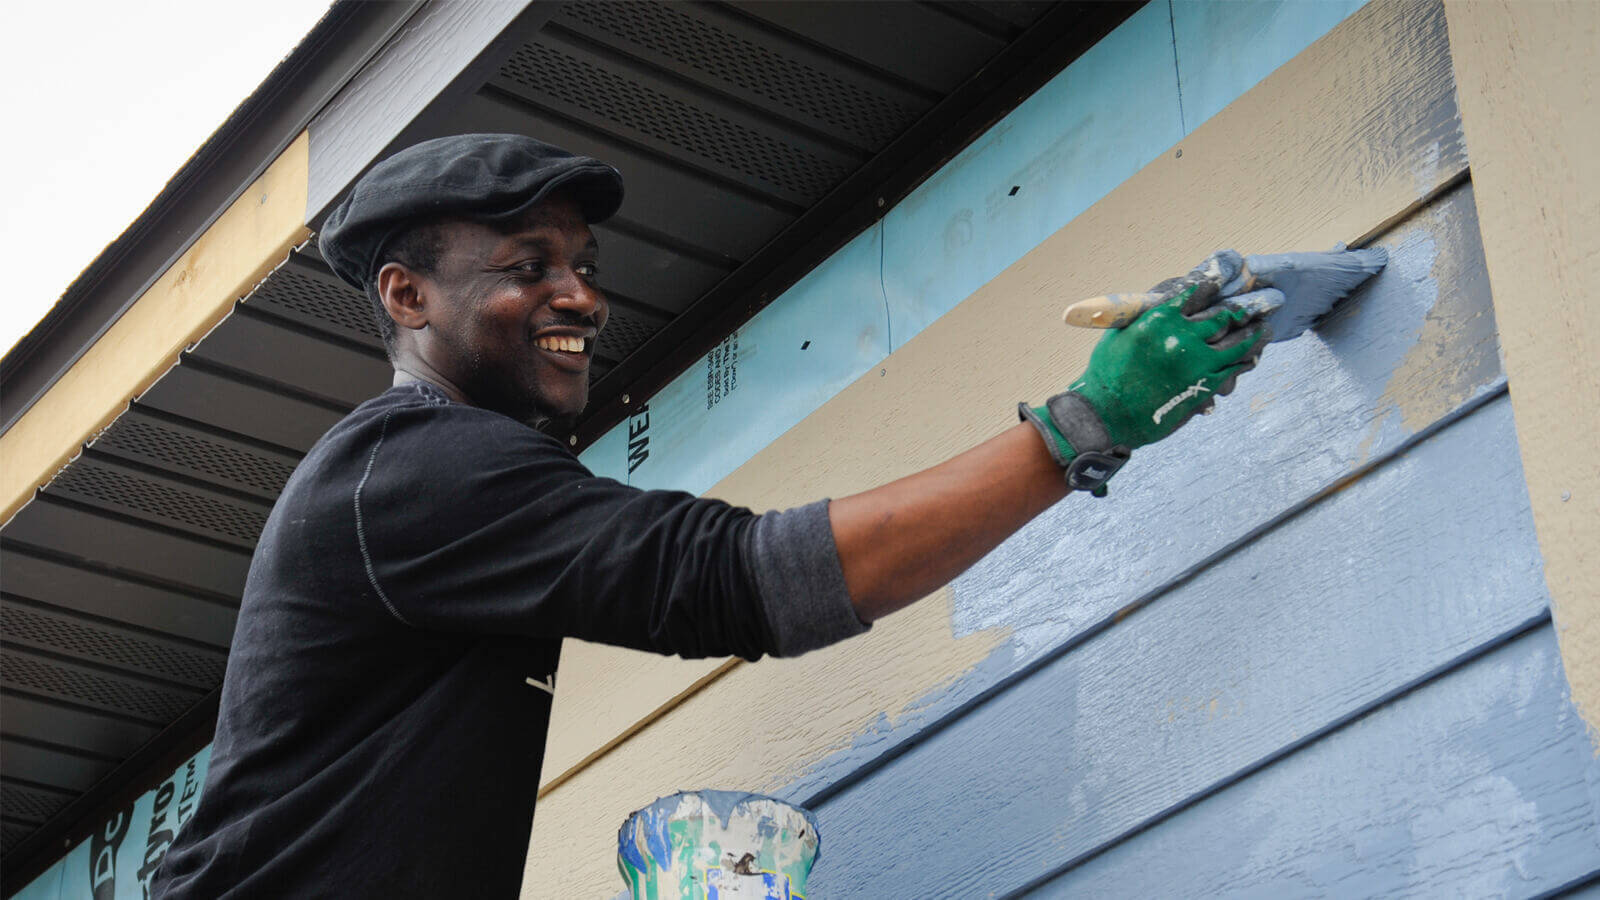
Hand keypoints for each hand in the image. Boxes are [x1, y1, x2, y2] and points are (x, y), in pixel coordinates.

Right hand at [1021, 279, 1266, 492]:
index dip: (1215, 285)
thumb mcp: (1122, 333)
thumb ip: (1149, 316)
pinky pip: (1233, 370)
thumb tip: (1172, 304)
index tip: (1224, 281)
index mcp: (1160, 319)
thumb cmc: (1108, 373)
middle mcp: (1182, 338)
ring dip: (1255, 334)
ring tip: (1265, 328)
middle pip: (1225, 316)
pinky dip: (1244, 361)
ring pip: (1238, 343)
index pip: (1197, 292)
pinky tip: (1250, 357)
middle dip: (1245, 308)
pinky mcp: (1204, 386)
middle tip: (1261, 302)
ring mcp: (1197, 363)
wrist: (1106, 414)